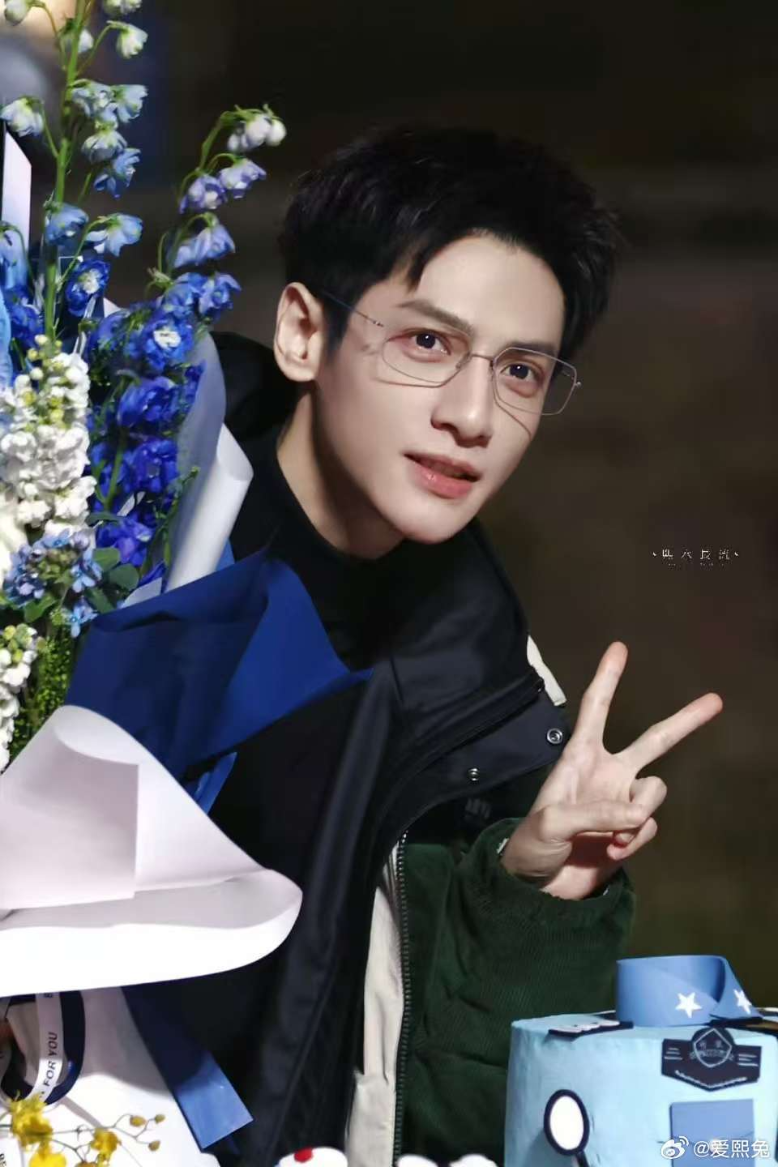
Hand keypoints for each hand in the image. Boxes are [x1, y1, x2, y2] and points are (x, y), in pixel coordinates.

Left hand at [500, 641, 722, 898]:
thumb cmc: (531, 846)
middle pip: (654, 741)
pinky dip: (632, 840)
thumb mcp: (552, 823)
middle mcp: (606, 774)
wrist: (537, 889)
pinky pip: (648, 827)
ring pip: (656, 792)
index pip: (595, 710)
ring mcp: (621, 802)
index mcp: (578, 758)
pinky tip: (609, 851)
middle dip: (686, 721)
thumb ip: (595, 813)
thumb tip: (637, 815)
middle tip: (716, 700)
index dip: (608, 679)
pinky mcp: (630, 832)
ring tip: (608, 835)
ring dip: (638, 814)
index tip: (619, 648)